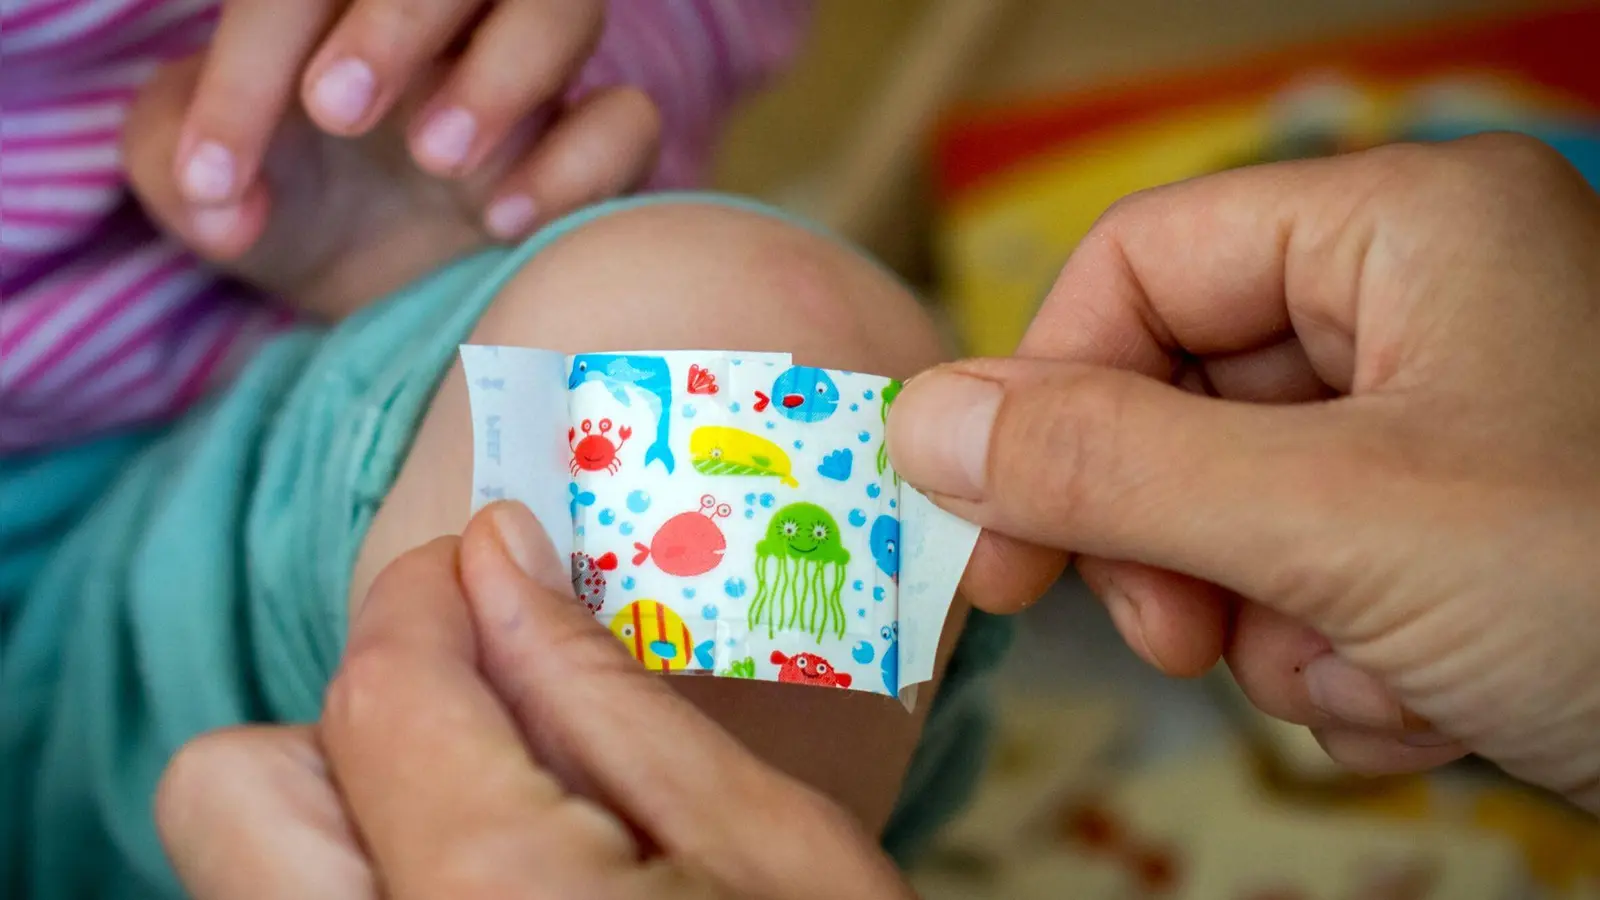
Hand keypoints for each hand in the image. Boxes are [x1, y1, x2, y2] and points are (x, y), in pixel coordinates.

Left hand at [122, 0, 658, 315]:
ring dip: (501, 76)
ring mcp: (535, 74)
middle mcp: (448, 14)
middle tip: (338, 111)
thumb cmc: (293, 211)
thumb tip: (221, 193)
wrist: (379, 296)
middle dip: (394, 23)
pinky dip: (577, 162)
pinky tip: (503, 221)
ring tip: (438, 158)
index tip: (214, 176)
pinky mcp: (598, 150)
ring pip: (563, 9)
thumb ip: (173, 155)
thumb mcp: (201, 185)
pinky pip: (627, 121)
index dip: (250, 69)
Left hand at [155, 502, 911, 899]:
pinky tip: (498, 894)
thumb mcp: (766, 844)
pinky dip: (377, 878)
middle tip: (486, 716)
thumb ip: (606, 698)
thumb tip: (501, 559)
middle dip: (356, 720)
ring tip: (496, 820)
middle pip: (232, 789)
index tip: (489, 565)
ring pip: (251, 868)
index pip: (381, 688)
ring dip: (353, 811)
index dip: (427, 595)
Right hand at [888, 134, 1599, 810]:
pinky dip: (1341, 659)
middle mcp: (1423, 303)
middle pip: (1182, 397)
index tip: (991, 535)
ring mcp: (1448, 421)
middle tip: (1184, 638)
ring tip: (1368, 678)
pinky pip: (1320, 574)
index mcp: (1402, 229)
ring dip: (1273, 622)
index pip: (1138, 268)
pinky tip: (1428, 703)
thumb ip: (1109, 467)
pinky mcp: (1465, 528)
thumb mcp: (1336, 523)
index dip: (1046, 397)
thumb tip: (915, 422)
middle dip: (1180, 543)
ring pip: (1243, 508)